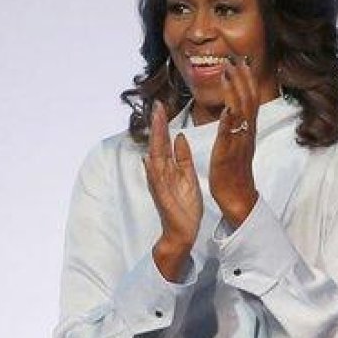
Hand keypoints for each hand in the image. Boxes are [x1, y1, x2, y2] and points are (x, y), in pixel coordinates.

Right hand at [144, 101, 201, 280]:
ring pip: (155, 159)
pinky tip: (149, 159)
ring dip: (155, 141)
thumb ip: (183, 157)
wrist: (182, 231)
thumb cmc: (185, 204)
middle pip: (157, 145)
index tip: (162, 105)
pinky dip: (153, 171)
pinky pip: (157, 182)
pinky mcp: (162, 198)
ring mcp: (160, 185)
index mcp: (169, 168)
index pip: (164, 141)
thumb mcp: (188, 176)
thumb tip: (179, 137)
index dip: (163, 124)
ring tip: (155, 124)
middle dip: (157, 126)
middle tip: (156, 106)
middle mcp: (161, 174)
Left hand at [209, 55, 260, 228]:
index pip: (250, 99)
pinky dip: (231, 119)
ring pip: (241, 112)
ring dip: (236, 91)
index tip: (241, 61)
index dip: (247, 80)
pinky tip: (228, 106)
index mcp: (247, 130)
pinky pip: (232, 134)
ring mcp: (240, 141)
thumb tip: (233, 110)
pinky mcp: (230, 153)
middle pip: (249, 100)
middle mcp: (247, 133)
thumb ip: (237, 127)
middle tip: (236, 58)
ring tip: (228, 72)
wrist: (238, 196)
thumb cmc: (234, 172)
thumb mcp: (237, 144)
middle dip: (243, 78)